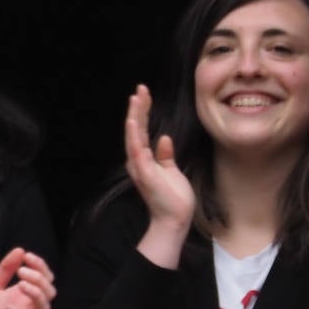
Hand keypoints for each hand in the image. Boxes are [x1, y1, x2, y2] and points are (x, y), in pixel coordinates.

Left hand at [0, 247, 54, 308]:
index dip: (40, 266)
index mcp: (21, 295)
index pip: (44, 279)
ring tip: (20, 283)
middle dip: (40, 277)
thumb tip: (20, 250)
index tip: (26, 256)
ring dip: (36, 293)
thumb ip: (4, 271)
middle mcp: (26, 308)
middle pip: (49, 292)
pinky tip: (8, 307)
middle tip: (21, 271)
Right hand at [125, 84, 193, 232]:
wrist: (174, 220)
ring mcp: (140, 167)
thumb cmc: (173, 198)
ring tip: (135, 98)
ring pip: (134, 136)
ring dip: (135, 116)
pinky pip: (137, 151)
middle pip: (136, 130)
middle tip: (140, 88)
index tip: (145, 94)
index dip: (143, 112)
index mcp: (144, 160)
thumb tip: (164, 139)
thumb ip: (165, 155)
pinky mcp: (145, 173)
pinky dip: (134, 135)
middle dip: (138, 108)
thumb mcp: (171, 171)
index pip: (142, 131)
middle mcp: (138, 161)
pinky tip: (134, 121)